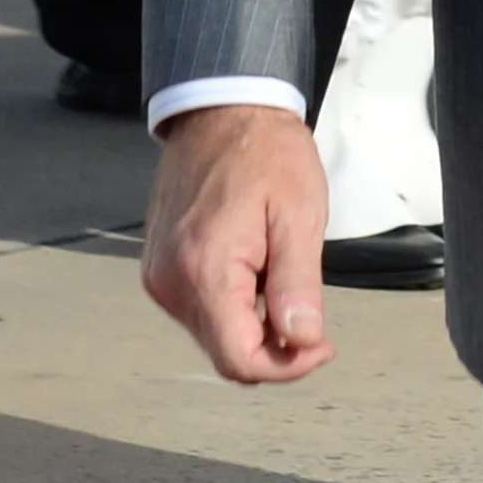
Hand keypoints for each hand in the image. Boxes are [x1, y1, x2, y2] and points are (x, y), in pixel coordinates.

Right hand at [139, 103, 334, 384]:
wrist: (222, 114)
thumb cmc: (265, 154)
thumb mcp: (299, 217)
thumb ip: (298, 287)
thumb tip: (302, 342)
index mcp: (204, 271)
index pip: (238, 360)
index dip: (287, 367)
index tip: (321, 346)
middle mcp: (170, 283)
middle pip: (224, 354)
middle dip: (275, 348)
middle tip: (312, 316)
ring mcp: (160, 278)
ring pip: (213, 336)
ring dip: (254, 325)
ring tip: (282, 275)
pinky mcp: (161, 270)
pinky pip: (201, 310)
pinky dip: (235, 306)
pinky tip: (258, 270)